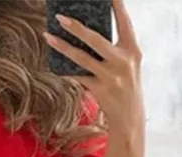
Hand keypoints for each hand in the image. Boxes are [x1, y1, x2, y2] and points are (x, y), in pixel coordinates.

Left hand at [45, 0, 143, 136]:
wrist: (130, 119)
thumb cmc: (126, 87)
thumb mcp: (128, 65)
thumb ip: (114, 49)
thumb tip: (86, 33)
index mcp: (133, 50)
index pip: (125, 22)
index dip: (117, 5)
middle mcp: (122, 61)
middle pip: (96, 39)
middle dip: (76, 27)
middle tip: (60, 17)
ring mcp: (110, 77)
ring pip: (82, 58)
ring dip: (62, 47)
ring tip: (48, 36)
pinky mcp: (99, 90)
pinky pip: (78, 76)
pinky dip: (66, 70)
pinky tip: (55, 65)